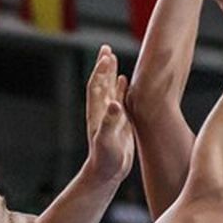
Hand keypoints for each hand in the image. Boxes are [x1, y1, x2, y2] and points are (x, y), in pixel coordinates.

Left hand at [84, 46, 133, 182]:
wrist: (106, 174)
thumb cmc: (105, 160)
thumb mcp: (107, 141)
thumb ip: (111, 122)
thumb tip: (115, 104)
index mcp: (98, 112)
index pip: (98, 86)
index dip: (101, 70)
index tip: (106, 54)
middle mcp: (103, 111)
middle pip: (102, 82)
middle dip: (103, 66)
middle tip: (106, 48)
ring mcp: (110, 116)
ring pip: (110, 89)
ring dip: (111, 73)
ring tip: (112, 58)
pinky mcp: (119, 122)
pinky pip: (119, 100)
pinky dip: (120, 88)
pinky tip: (124, 81)